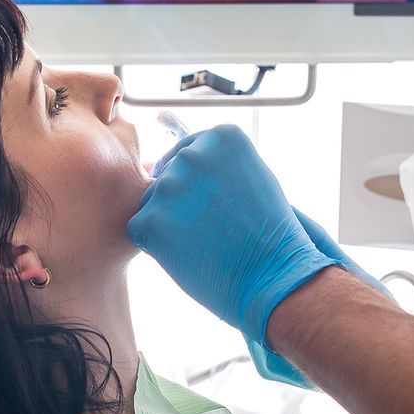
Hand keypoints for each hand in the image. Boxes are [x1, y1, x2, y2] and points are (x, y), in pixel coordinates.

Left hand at [129, 126, 333, 365]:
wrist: (272, 276)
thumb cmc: (267, 233)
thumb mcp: (251, 179)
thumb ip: (216, 165)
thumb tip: (167, 164)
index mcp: (222, 137)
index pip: (188, 151)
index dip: (199, 185)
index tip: (217, 206)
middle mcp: (192, 154)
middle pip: (169, 176)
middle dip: (182, 203)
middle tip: (214, 230)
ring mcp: (169, 186)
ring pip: (152, 202)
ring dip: (168, 222)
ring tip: (204, 243)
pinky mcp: (150, 219)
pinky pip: (140, 229)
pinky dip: (156, 245)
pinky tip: (188, 255)